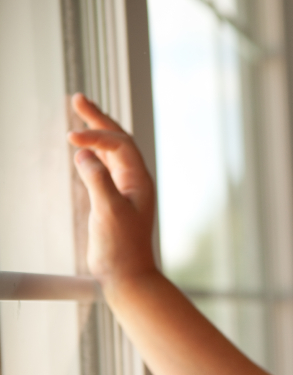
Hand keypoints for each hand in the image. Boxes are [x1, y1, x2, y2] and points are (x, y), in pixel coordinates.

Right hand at [67, 93, 156, 290]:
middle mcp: (135, 181)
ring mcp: (126, 190)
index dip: (96, 135)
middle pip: (118, 141)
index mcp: (140, 181)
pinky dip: (94, 153)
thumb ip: (97, 182)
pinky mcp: (114, 200)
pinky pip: (106, 167)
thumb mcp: (108, 212)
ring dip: (96, 132)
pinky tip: (82, 149)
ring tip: (80, 113)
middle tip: (78, 98)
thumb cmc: (121, 248)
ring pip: (112, 152)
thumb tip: (83, 155)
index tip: (71, 140)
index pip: (120, 145)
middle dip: (98, 119)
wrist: (127, 276)